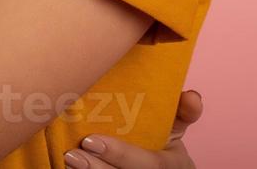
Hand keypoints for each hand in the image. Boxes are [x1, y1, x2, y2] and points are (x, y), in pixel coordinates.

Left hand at [65, 89, 203, 168]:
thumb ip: (181, 111)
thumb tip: (192, 95)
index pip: (151, 165)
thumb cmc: (163, 142)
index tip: (91, 141)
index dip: (122, 155)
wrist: (162, 168)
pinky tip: (65, 168)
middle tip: (73, 154)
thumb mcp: (175, 127)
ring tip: (67, 160)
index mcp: (171, 165)